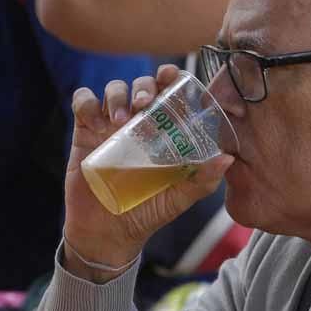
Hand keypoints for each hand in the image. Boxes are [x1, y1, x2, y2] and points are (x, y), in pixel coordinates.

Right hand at [64, 65, 233, 282]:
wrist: (108, 234)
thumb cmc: (147, 213)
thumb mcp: (178, 198)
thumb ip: (202, 181)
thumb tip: (227, 159)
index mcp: (163, 131)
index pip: (169, 92)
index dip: (171, 78)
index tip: (172, 76)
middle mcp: (138, 122)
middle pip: (141, 85)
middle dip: (144, 86)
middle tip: (145, 103)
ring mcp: (110, 125)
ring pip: (113, 89)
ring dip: (117, 95)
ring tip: (120, 119)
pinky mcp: (85, 132)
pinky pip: (82, 102)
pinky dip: (87, 102)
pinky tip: (95, 121)